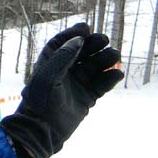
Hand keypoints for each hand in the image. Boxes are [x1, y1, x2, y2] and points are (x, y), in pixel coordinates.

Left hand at [0, 23, 123, 157]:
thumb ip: (63, 57)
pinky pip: (100, 85)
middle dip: (93, 45)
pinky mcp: (86, 98)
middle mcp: (63, 72)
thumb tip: (79, 40)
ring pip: (93, 68)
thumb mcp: (48, 76)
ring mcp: (76, 85)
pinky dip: (109, 79)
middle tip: (104, 40)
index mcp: (49, 63)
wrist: (43, 131)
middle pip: (81, 53)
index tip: (86, 27)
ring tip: (115, 56)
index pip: (62, 43)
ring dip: (104, 60)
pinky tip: (117, 74)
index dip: (73, 34)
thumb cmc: (40, 102)